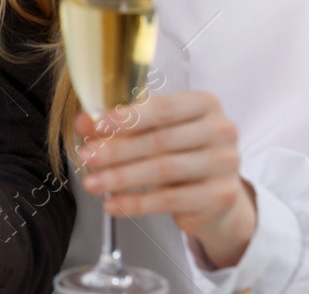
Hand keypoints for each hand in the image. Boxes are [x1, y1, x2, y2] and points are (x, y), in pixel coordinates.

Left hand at [77, 91, 256, 268]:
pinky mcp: (221, 196)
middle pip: (159, 141)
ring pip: (163, 170)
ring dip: (120, 178)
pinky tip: (113, 204)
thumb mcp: (154, 131)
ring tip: (92, 183)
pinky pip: (170, 200)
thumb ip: (121, 125)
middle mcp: (221, 130)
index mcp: (205, 104)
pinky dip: (137, 203)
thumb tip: (82, 123)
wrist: (218, 194)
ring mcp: (225, 164)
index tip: (98, 125)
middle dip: (116, 150)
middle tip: (86, 157)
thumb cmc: (182, 151)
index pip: (163, 108)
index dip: (129, 117)